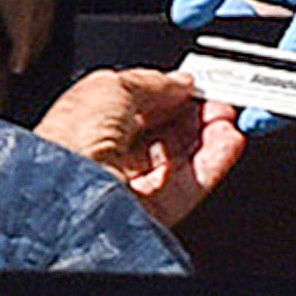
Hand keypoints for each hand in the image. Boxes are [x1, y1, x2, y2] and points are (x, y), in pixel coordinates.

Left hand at [37, 67, 247, 229]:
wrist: (67, 196)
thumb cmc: (68, 141)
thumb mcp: (109, 86)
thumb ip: (149, 81)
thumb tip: (179, 81)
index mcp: (86, 123)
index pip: (138, 107)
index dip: (168, 93)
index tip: (194, 84)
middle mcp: (107, 158)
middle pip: (162, 134)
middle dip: (193, 114)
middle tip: (217, 99)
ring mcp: (129, 188)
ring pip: (179, 160)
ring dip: (207, 135)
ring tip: (227, 118)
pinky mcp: (150, 214)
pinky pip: (189, 186)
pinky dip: (212, 163)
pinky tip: (228, 141)